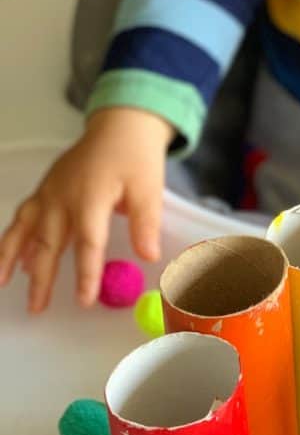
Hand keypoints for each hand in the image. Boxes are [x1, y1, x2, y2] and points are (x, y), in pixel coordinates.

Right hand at [0, 108, 172, 312]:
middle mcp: (62, 196)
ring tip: (2, 283)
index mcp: (90, 197)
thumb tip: (148, 256)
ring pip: (24, 229)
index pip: (87, 244)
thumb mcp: (149, 189)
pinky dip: (15, 240)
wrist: (120, 126)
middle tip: (37, 308)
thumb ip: (146, 223)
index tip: (84, 300)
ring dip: (11, 258)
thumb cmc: (135, 158)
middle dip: (42, 278)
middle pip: (49, 243)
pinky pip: (24, 218)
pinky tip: (14, 262)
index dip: (85, 274)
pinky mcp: (45, 191)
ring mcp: (49, 192)